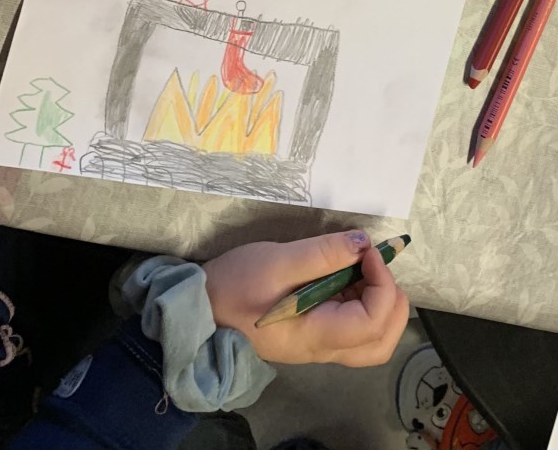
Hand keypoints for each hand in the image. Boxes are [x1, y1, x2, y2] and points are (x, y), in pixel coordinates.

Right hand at [203, 231, 409, 365]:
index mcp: (315, 336)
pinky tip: (347, 275)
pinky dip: (361, 302)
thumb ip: (321, 254)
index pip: (373, 322)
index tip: (368, 251)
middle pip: (380, 342)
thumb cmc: (233, 286)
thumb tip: (362, 243)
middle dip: (393, 302)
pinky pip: (350, 326)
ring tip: (365, 268)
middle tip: (379, 265)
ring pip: (369, 339)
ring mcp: (316, 344)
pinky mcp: (309, 333)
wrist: (198, 309)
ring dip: (380, 303)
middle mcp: (322, 349)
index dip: (383, 284)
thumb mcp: (276, 262)